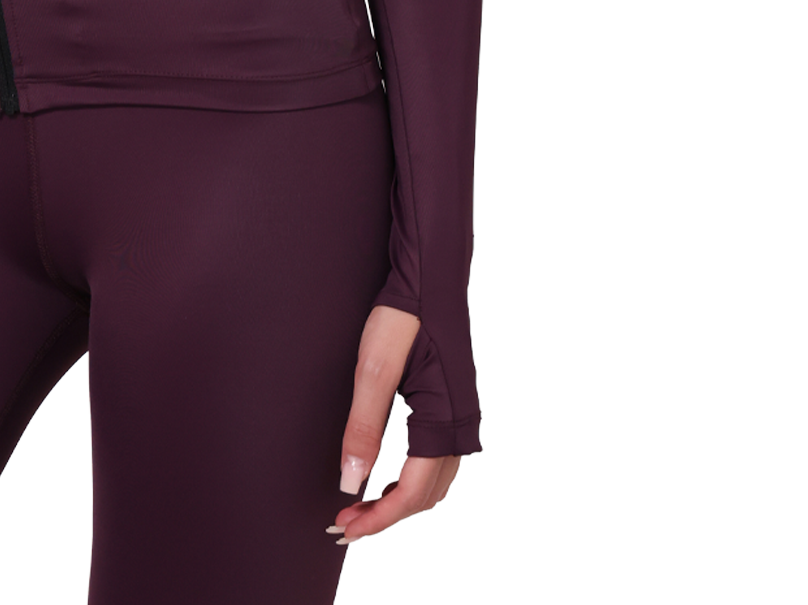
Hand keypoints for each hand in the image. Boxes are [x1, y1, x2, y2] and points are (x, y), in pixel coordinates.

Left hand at [326, 304, 462, 545]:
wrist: (428, 280)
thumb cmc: (403, 318)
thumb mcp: (373, 371)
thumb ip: (362, 428)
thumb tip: (351, 481)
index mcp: (443, 421)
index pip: (412, 493)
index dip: (378, 517)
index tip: (346, 527)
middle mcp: (460, 426)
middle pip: (425, 496)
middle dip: (386, 515)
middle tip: (346, 521)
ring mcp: (460, 418)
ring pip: (434, 483)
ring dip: (400, 501)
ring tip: (362, 504)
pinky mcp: (454, 409)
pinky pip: (438, 463)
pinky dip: (413, 481)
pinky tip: (388, 477)